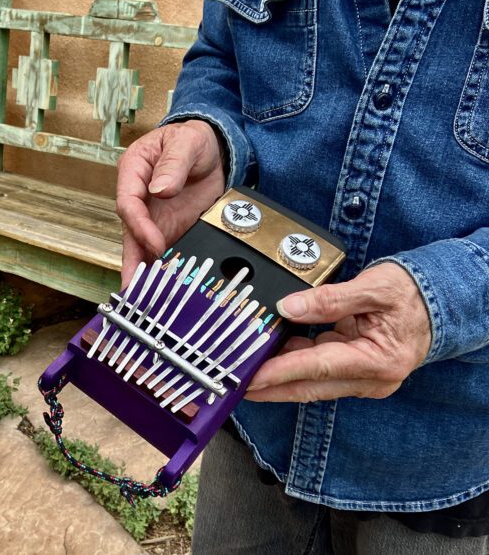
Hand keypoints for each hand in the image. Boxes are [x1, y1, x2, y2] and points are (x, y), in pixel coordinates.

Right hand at [116, 120, 225, 285]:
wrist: (215, 150)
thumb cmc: (194, 139)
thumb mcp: (186, 142)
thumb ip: (173, 164)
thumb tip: (160, 190)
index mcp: (134, 172)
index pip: (128, 203)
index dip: (139, 225)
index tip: (155, 242)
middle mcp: (140, 198)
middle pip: (131, 231)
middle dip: (132, 260)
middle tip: (134, 289)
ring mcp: (154, 216)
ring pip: (143, 246)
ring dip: (143, 271)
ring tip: (143, 299)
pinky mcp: (171, 228)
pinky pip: (165, 251)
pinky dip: (163, 269)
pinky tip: (164, 289)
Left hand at [245, 263, 431, 402]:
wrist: (437, 303)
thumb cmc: (410, 294)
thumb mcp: (373, 288)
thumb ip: (330, 300)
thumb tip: (288, 307)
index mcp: (377, 361)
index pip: (319, 368)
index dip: (282, 372)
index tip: (252, 377)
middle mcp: (370, 378)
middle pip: (311, 385)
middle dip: (272, 386)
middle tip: (237, 384)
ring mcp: (363, 378)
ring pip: (312, 381)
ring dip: (281, 374)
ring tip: (248, 365)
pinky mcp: (355, 372)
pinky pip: (319, 369)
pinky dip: (296, 362)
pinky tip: (275, 352)